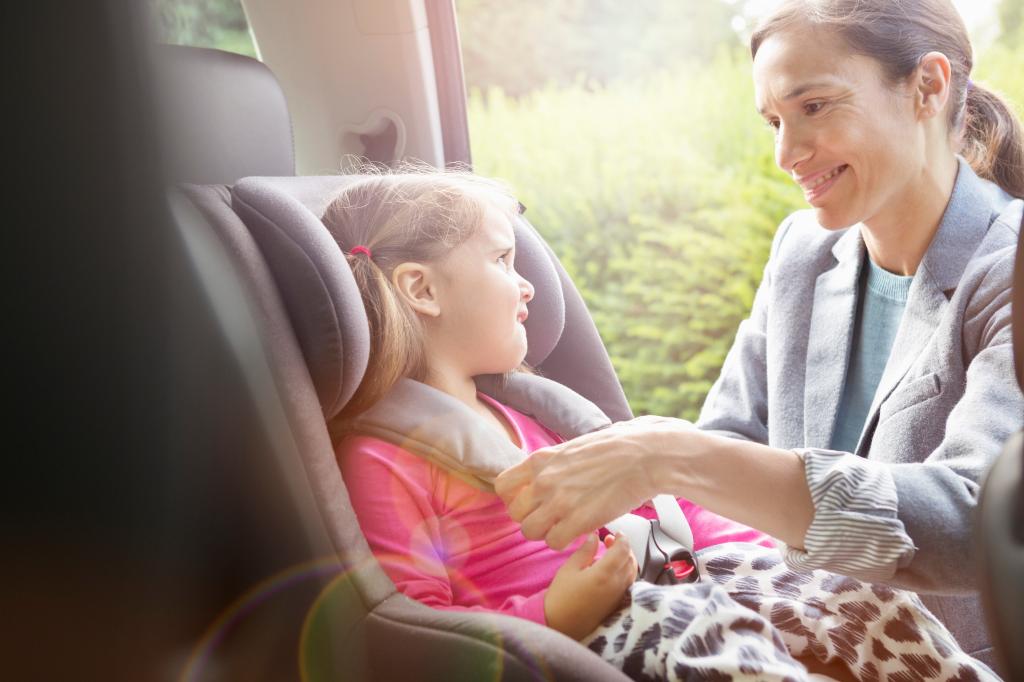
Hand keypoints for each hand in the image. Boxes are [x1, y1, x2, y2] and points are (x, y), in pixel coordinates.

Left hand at [495, 415, 694, 549]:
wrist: (644, 456)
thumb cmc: (615, 449)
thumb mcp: (572, 447)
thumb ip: (553, 464)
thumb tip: (544, 473)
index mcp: (541, 459)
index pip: (503, 486)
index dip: (514, 497)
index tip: (531, 501)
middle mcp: (543, 481)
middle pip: (515, 513)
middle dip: (531, 518)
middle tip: (551, 517)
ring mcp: (559, 502)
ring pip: (530, 532)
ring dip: (546, 533)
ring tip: (564, 526)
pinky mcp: (578, 521)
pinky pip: (553, 543)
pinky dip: (564, 542)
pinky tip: (578, 531)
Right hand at [544, 533, 636, 639]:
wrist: (560, 625)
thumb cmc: (561, 595)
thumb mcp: (569, 569)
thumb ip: (585, 551)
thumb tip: (595, 536)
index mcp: (605, 573)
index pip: (623, 550)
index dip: (622, 539)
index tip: (615, 533)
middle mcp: (616, 584)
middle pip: (630, 560)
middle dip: (624, 548)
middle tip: (610, 541)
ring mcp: (618, 596)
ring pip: (632, 572)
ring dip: (626, 560)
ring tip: (611, 554)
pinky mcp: (616, 604)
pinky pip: (628, 583)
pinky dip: (625, 572)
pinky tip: (611, 570)